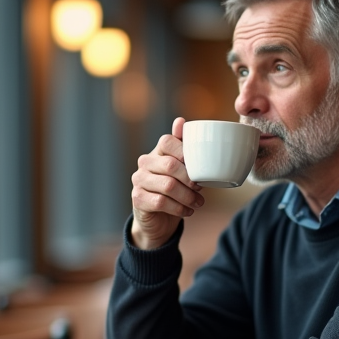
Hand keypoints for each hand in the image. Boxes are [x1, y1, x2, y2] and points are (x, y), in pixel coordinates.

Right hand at [130, 117, 204, 249]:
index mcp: (157, 151)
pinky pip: (161, 202)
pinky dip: (179, 208)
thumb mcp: (183, 169)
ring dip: (188, 196)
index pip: (168, 141)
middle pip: (170, 165)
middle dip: (190, 179)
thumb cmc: (175, 189)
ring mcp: (139, 180)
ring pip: (168, 186)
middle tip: (201, 188)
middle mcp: (145, 163)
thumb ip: (185, 148)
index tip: (200, 166)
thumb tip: (181, 120)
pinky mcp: (138, 199)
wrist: (159, 218)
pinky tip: (187, 211)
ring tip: (198, 202)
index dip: (185, 152)